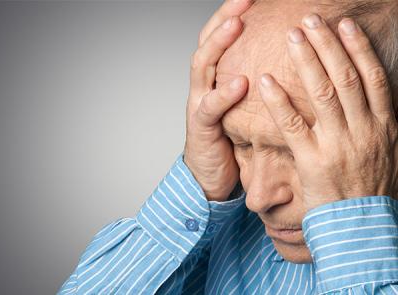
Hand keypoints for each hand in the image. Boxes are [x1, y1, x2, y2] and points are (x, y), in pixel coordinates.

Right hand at [183, 0, 252, 201]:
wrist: (211, 174)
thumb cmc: (232, 138)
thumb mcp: (246, 107)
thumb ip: (258, 85)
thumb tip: (292, 62)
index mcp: (217, 77)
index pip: (222, 38)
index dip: (234, 14)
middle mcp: (204, 84)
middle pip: (207, 41)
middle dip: (224, 17)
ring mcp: (198, 103)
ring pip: (201, 66)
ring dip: (218, 44)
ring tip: (235, 25)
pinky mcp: (200, 127)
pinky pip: (209, 107)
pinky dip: (222, 94)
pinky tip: (239, 82)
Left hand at [257, 14, 397, 210]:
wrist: (361, 225)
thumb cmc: (368, 187)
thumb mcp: (384, 150)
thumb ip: (375, 121)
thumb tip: (368, 93)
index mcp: (383, 126)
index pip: (373, 78)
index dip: (359, 48)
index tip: (344, 26)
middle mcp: (364, 130)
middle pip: (346, 78)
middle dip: (328, 45)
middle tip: (311, 20)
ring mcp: (339, 145)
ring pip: (323, 94)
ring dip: (306, 61)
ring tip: (292, 36)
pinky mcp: (314, 161)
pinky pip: (293, 125)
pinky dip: (280, 100)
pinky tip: (266, 80)